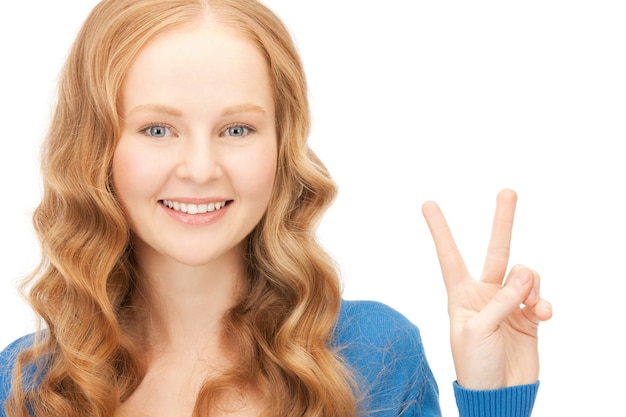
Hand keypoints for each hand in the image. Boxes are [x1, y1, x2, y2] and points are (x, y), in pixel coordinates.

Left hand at [422, 189, 552, 389]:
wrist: (499, 394)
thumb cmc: (475, 365)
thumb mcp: (478, 330)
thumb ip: (501, 300)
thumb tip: (525, 273)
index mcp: (461, 294)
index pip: (449, 255)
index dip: (440, 229)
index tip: (427, 204)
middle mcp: (485, 293)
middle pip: (496, 250)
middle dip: (503, 221)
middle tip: (508, 191)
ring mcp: (509, 303)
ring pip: (525, 273)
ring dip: (529, 284)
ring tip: (528, 304)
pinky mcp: (530, 316)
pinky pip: (541, 297)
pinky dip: (544, 303)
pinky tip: (541, 314)